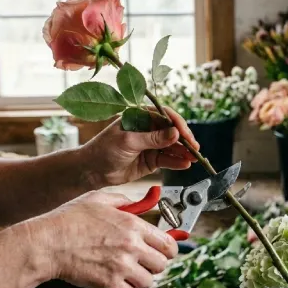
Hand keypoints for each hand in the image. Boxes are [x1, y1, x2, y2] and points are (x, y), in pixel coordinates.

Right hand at [25, 189, 178, 287]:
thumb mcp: (98, 199)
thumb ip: (124, 201)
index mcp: (133, 224)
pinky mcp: (109, 284)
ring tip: (124, 273)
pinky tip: (114, 284)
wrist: (46, 243)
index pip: (169, 244)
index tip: (161, 253)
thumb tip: (143, 202)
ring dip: (138, 280)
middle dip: (152, 265)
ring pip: (148, 282)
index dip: (167, 250)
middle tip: (140, 264)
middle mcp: (132, 246)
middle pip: (162, 265)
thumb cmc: (68, 220)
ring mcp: (122, 266)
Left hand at [81, 107, 200, 186]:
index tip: (186, 135)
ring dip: (184, 152)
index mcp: (140, 117)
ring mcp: (151, 145)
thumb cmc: (104, 149)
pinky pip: (168, 160)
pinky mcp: (151, 160)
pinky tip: (185, 164)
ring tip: (194, 158)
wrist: (92, 170)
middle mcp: (148, 129)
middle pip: (172, 132)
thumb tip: (175, 134)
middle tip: (195, 148)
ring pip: (172, 147)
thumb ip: (153, 139)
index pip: (164, 116)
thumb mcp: (129, 141)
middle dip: (184, 140)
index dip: (177, 125)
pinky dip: (177, 162)